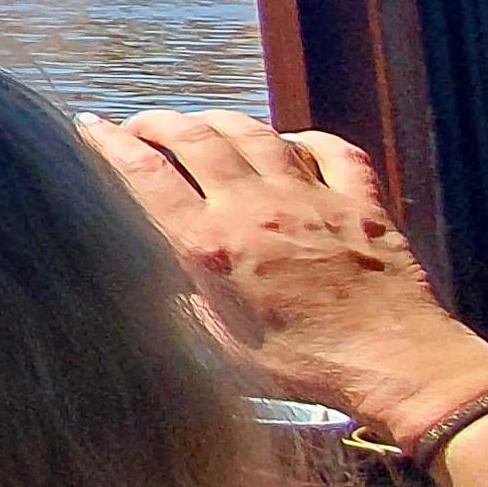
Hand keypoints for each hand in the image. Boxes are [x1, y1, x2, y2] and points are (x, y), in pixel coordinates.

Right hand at [76, 110, 487, 432]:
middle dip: (160, 121)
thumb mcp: (224, 345)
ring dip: (220, 120)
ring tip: (202, 123)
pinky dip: (306, 139)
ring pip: (255, 132)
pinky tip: (293, 143)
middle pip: (195, 138)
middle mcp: (255, 209)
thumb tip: (174, 284)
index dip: (110, 143)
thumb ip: (192, 302)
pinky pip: (331, 149)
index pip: (146, 175)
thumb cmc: (306, 366)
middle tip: (143, 124)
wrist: (395, 363)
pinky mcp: (359, 202)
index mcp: (212, 246)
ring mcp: (310, 199)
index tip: (91, 125)